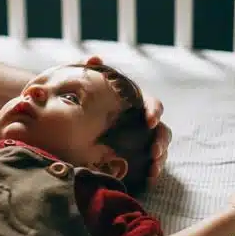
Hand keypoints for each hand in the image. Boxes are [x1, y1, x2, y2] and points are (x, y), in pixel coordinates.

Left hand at [84, 55, 171, 182]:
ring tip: (153, 167)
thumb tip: (95, 58)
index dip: (154, 110)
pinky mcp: (137, 156)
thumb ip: (89, 70)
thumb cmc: (84, 100)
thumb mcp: (84, 85)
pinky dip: (153, 168)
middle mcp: (142, 121)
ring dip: (160, 157)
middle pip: (161, 129)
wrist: (73, 122)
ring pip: (159, 147)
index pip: (151, 104)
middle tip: (153, 151)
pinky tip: (149, 176)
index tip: (148, 120)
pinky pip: (151, 162)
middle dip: (160, 140)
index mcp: (135, 103)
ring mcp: (141, 140)